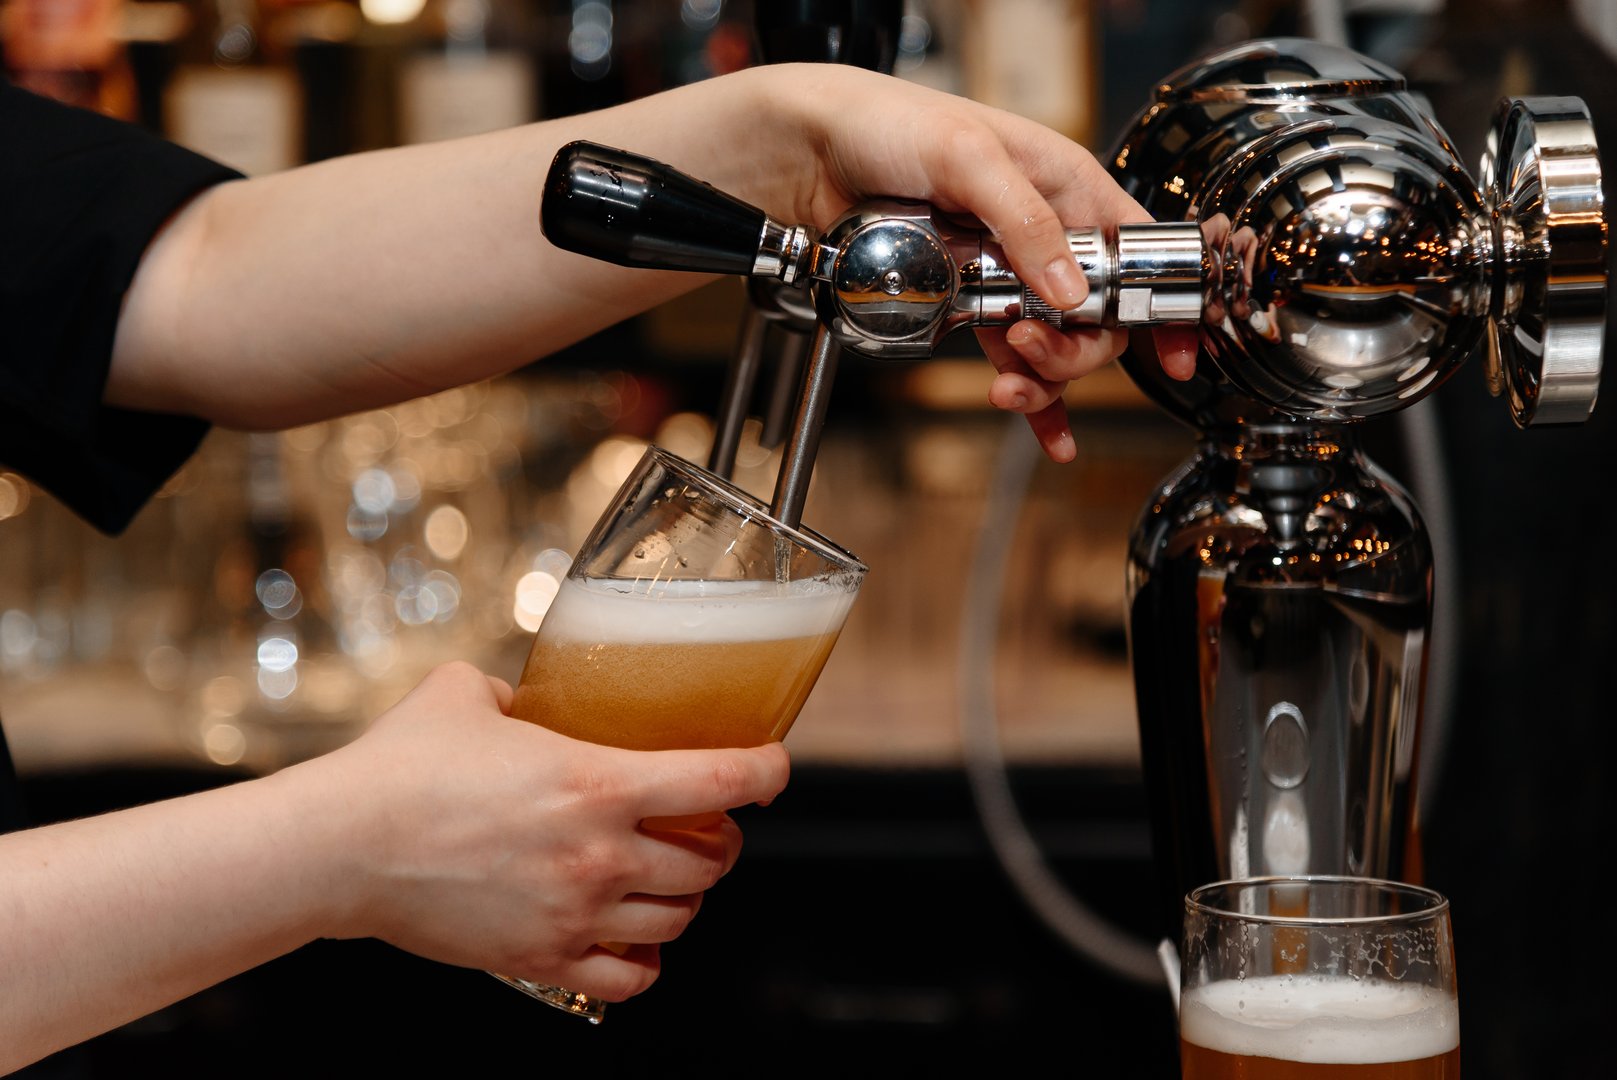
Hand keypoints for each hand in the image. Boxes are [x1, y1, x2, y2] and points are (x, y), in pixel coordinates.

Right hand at [292, 661, 789, 1002]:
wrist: (340, 846)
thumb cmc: (401, 765)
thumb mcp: (469, 694)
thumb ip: (519, 690)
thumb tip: (531, 694)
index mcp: (599, 780)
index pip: (722, 780)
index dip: (765, 771)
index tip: (774, 767)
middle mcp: (602, 851)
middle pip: (713, 859)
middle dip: (723, 841)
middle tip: (708, 826)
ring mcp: (577, 910)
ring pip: (680, 917)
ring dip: (688, 896)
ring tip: (671, 879)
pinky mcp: (543, 957)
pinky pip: (630, 977)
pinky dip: (647, 961)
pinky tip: (640, 941)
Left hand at [760, 64, 1197, 459]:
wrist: (809, 154)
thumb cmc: (888, 123)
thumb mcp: (968, 157)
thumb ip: (1025, 221)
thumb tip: (1072, 291)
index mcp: (1065, 186)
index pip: (1140, 251)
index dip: (1165, 303)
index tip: (1176, 354)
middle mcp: (1043, 233)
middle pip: (1097, 315)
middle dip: (1074, 348)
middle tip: (1029, 348)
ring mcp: (1005, 273)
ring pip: (1052, 344)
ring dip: (1042, 377)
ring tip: (1006, 382)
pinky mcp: (966, 303)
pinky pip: (1011, 359)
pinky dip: (1032, 399)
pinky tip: (1046, 433)